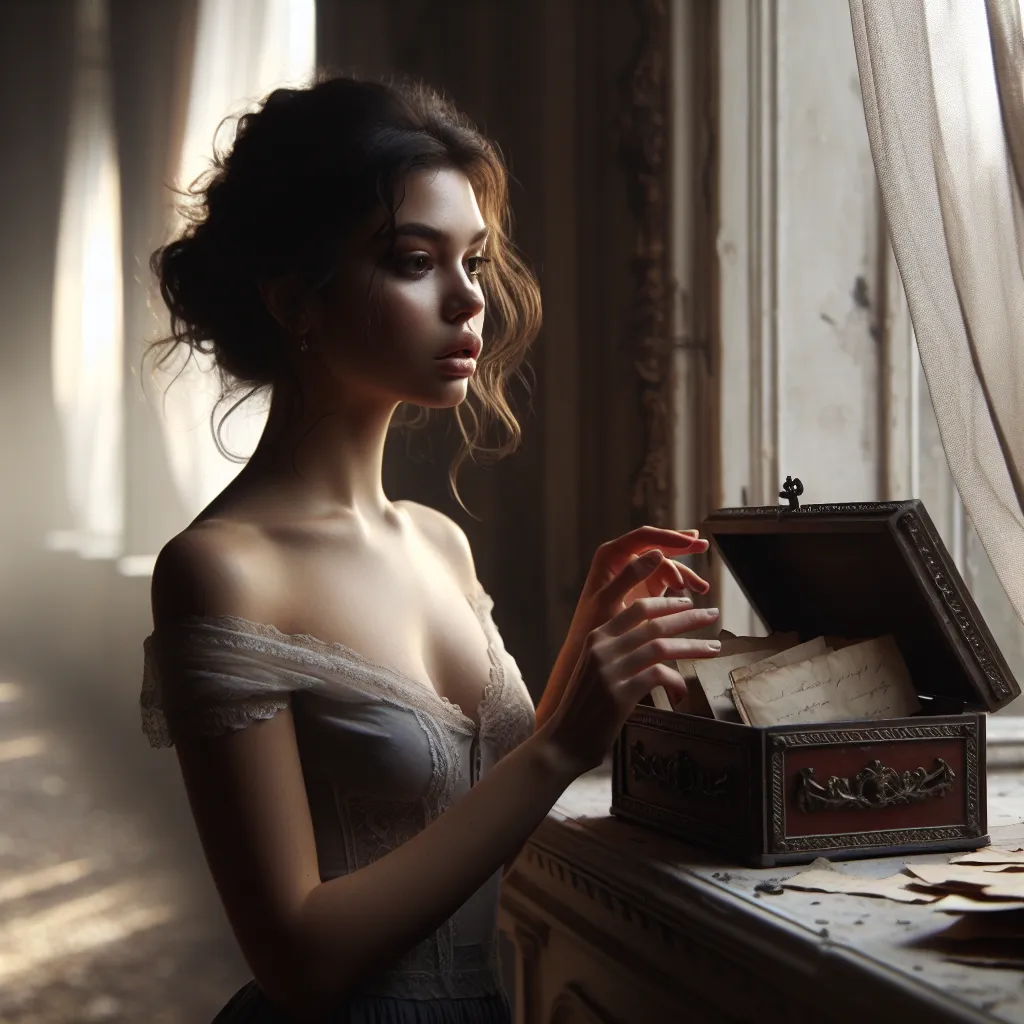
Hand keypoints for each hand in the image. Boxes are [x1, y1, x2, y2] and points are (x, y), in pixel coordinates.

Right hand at [537, 528, 710, 727]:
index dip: (666, 603)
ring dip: (692, 647)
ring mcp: (610, 671)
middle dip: (688, 617)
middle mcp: (602, 649)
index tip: (688, 603)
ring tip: (714, 648)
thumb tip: (652, 643)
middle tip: (711, 614)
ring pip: (661, 648)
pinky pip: (658, 678)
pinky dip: (676, 683)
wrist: (563, 740)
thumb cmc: (583, 706)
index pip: (637, 609)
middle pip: (654, 624)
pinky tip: (683, 692)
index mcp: (596, 637)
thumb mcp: (594, 669)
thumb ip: (618, 652)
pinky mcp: (620, 695)